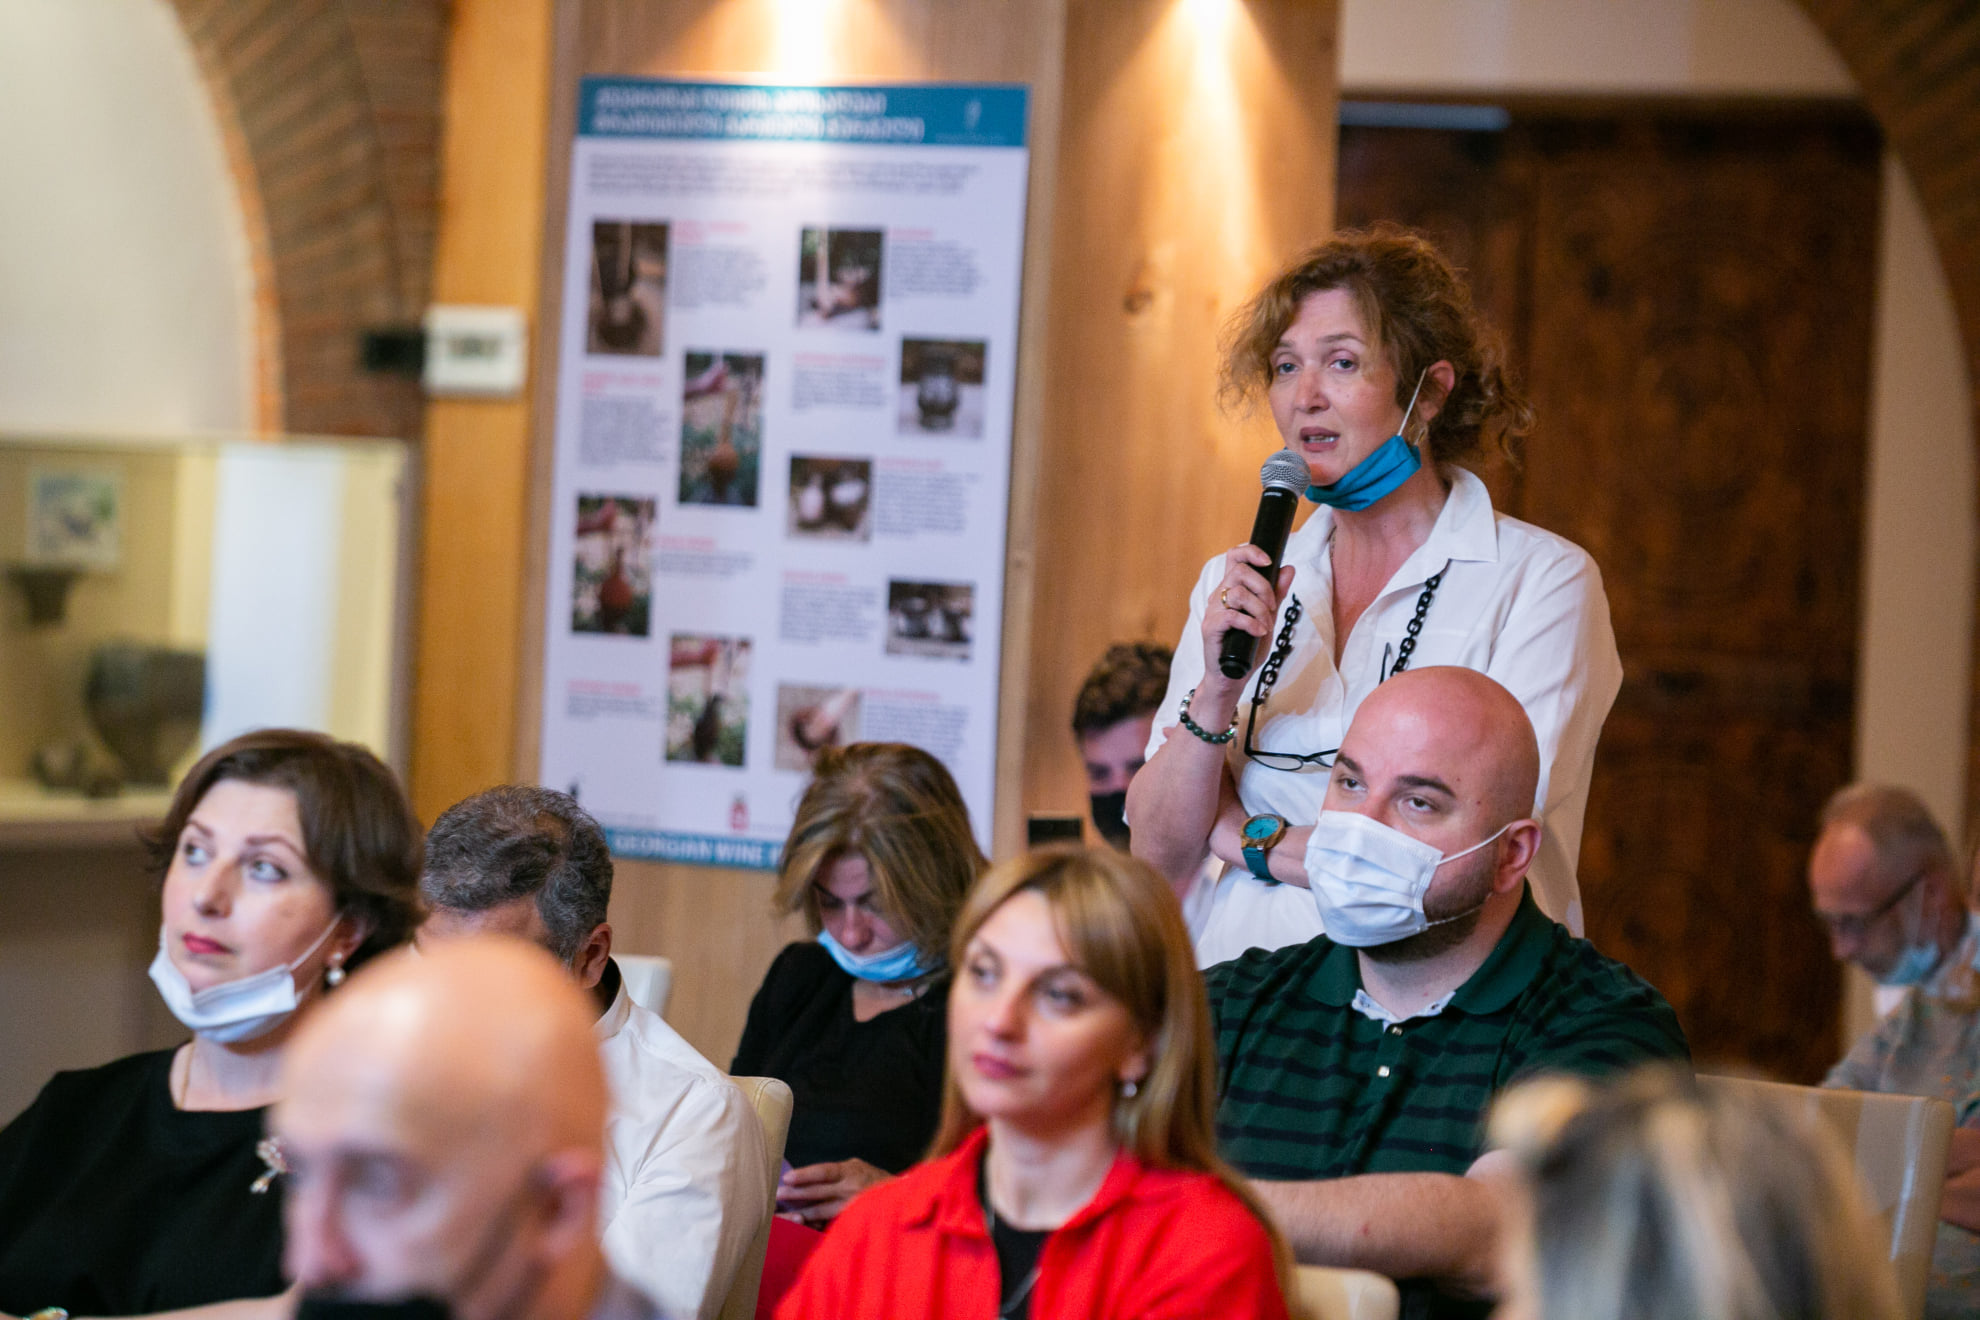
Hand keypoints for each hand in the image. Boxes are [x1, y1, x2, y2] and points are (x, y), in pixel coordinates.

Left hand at [776, 1157, 893, 1226]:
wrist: (900, 1198)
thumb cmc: (872, 1180)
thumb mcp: (857, 1167)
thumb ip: (836, 1173)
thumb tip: (806, 1178)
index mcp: (851, 1172)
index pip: (825, 1172)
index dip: (806, 1175)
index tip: (787, 1178)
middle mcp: (851, 1189)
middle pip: (819, 1193)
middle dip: (797, 1195)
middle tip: (777, 1195)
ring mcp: (852, 1208)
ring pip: (821, 1212)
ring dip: (801, 1213)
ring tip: (782, 1214)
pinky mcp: (852, 1223)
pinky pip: (829, 1225)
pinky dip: (813, 1226)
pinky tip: (799, 1228)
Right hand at [1202, 544, 1295, 689]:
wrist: (1232, 677)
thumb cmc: (1247, 647)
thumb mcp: (1267, 617)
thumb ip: (1276, 594)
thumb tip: (1289, 568)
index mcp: (1231, 589)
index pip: (1235, 557)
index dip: (1251, 552)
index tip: (1269, 562)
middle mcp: (1219, 596)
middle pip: (1240, 571)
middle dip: (1263, 587)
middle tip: (1271, 607)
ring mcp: (1213, 611)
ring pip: (1238, 593)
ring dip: (1260, 609)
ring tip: (1266, 626)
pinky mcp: (1210, 628)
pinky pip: (1232, 616)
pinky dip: (1251, 623)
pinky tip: (1259, 633)